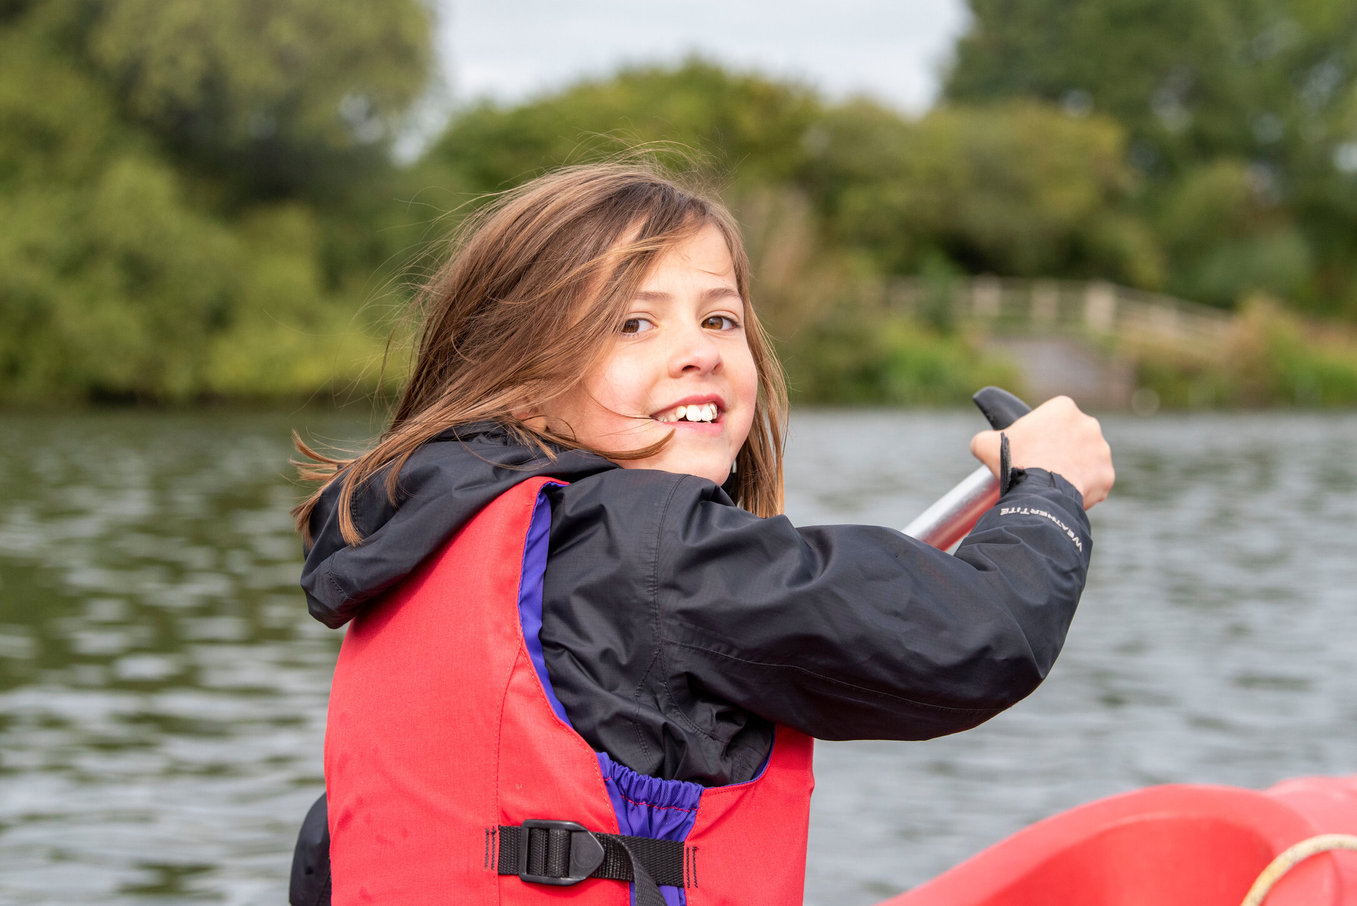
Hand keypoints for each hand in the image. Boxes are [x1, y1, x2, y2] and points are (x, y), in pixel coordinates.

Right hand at [970, 396, 1113, 508]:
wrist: (1040, 493)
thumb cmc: (1016, 463)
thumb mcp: (985, 444)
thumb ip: (986, 438)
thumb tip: (983, 442)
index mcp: (1063, 408)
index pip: (1053, 416)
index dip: (1039, 431)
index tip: (1030, 446)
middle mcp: (1088, 424)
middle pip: (1072, 435)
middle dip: (1060, 448)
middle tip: (1042, 464)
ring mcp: (1101, 450)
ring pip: (1086, 458)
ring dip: (1074, 467)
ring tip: (1054, 482)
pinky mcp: (1107, 475)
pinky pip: (1095, 480)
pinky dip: (1084, 487)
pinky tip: (1066, 493)